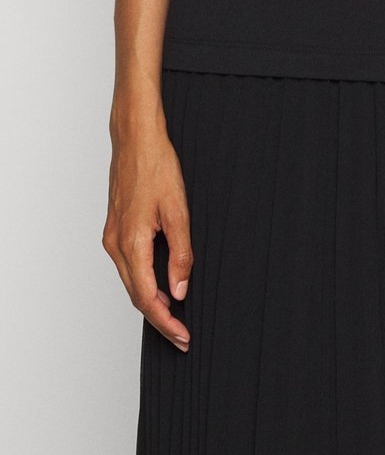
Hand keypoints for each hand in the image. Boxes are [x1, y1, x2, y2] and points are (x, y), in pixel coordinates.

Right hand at [102, 108, 193, 350]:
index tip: (182, 336)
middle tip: (181, 335)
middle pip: (135, 295)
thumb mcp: (178, 211)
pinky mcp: (115, 227)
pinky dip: (143, 280)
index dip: (165, 321)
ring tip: (174, 314)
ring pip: (130, 281)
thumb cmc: (156, 166)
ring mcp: (112, 235)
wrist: (135, 138)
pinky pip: (128, 264)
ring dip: (151, 300)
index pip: (147, 297)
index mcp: (131, 242)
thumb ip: (180, 253)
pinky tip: (160, 282)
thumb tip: (180, 290)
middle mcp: (116, 243)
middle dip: (159, 318)